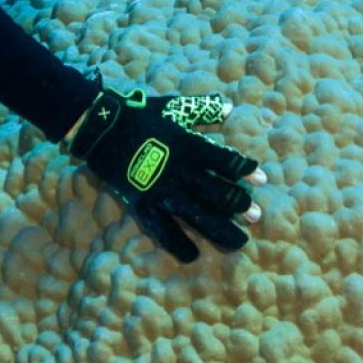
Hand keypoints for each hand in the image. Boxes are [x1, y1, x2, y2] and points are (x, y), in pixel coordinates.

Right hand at [65, 86, 262, 262]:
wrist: (101, 127)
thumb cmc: (139, 115)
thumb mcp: (172, 107)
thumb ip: (203, 109)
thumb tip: (230, 107)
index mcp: (187, 144)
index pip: (224, 160)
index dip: (244, 170)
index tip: (261, 180)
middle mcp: (178, 170)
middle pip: (216, 192)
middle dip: (238, 205)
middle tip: (256, 217)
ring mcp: (160, 189)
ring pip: (196, 215)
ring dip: (220, 229)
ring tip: (239, 242)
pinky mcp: (142, 203)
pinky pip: (162, 228)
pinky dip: (177, 244)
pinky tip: (192, 255)